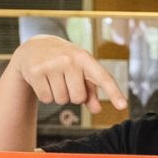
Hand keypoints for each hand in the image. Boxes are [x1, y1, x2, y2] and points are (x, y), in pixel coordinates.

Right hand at [10, 35, 126, 113]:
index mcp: (84, 57)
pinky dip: (45, 95)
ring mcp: (51, 65)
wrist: (34, 47)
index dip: (114, 92)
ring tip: (54, 78)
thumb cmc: (63, 60)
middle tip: (65, 80)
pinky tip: (44, 81)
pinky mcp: (35, 73)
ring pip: (61, 100)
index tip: (123, 106)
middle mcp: (69, 59)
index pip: (102, 77)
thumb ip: (91, 90)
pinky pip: (46, 99)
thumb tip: (97, 109)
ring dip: (58, 95)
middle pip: (78, 98)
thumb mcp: (80, 69)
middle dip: (72, 95)